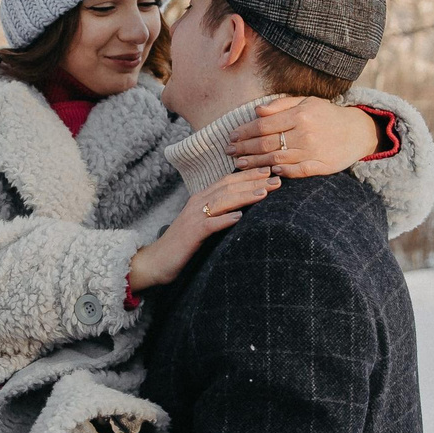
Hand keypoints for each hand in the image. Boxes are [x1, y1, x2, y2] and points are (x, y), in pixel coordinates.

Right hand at [127, 167, 279, 292]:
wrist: (156, 261)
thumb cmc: (182, 245)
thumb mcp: (202, 225)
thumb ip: (218, 214)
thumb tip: (242, 210)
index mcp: (201, 199)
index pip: (228, 181)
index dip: (249, 175)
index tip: (270, 171)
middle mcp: (197, 203)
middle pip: (228, 187)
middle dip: (253, 181)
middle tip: (277, 179)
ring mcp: (194, 218)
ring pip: (222, 201)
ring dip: (244, 196)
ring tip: (264, 193)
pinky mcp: (191, 234)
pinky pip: (210, 225)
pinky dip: (224, 220)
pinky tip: (239, 217)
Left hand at [227, 96, 377, 177]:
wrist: (358, 131)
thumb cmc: (328, 115)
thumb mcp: (306, 102)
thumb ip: (280, 105)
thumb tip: (256, 111)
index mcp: (299, 115)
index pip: (264, 125)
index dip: (244, 132)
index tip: (232, 136)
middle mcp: (305, 133)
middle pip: (266, 144)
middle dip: (244, 148)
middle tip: (229, 152)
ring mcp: (313, 151)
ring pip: (276, 159)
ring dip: (255, 163)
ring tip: (239, 164)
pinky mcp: (321, 166)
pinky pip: (296, 172)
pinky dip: (281, 172)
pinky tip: (268, 172)